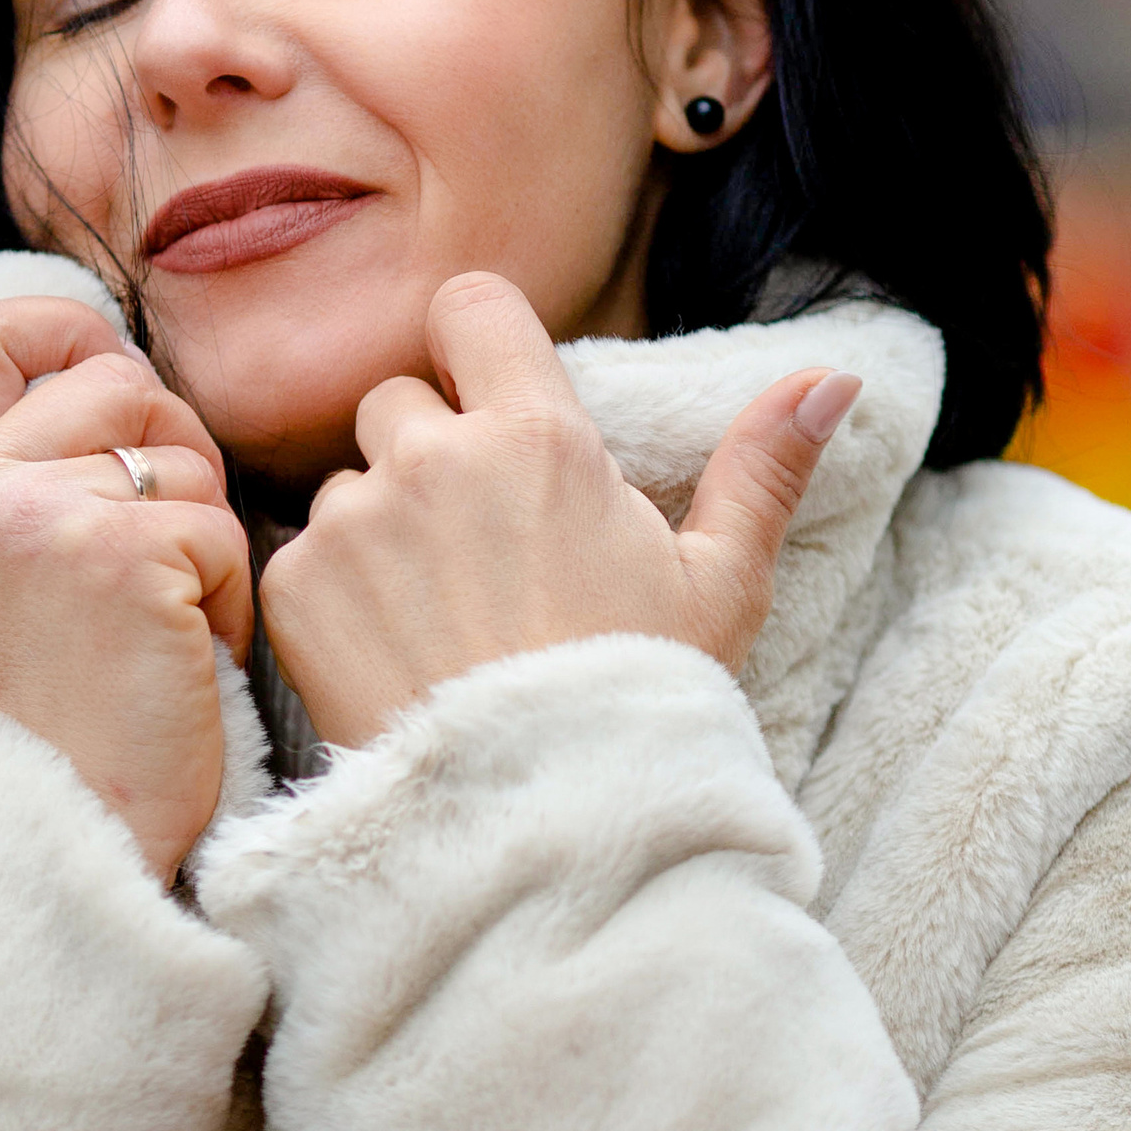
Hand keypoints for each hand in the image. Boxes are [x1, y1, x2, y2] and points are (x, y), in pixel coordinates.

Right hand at [0, 296, 250, 885]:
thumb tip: (121, 370)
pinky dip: (226, 601)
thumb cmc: (57, 715)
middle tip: (157, 560)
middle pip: (119, 378)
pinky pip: (222, 529)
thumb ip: (29, 470)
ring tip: (160, 629)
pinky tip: (184, 664)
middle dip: (170, 452)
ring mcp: (42, 518)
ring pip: (185, 454)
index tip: (107, 390)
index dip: (62, 331)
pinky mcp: (122, 556)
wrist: (55, 841)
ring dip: (203, 538)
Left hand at [258, 271, 859, 751]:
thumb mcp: (720, 584)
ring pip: (348, 483)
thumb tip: (831, 380)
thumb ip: (762, 467)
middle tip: (479, 550)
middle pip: (396, 400)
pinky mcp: (300, 588)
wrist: (545, 824)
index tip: (489, 398)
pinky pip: (304, 557)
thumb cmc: (639, 700)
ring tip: (441, 619)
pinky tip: (395, 657)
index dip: (475, 344)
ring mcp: (356, 522)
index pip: (469, 306)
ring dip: (380, 530)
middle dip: (426, 452)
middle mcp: (434, 459)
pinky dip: (336, 598)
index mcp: (537, 437)